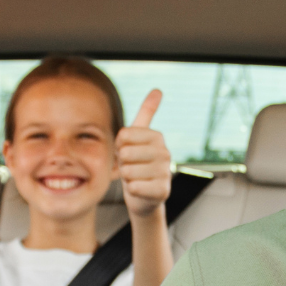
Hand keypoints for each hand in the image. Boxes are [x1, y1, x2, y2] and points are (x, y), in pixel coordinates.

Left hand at [117, 90, 173, 217]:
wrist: (144, 195)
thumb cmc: (137, 162)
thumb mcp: (138, 136)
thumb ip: (146, 112)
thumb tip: (158, 89)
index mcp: (157, 136)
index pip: (123, 136)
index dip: (119, 147)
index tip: (128, 152)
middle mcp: (165, 153)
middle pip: (125, 154)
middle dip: (122, 164)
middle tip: (131, 167)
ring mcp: (166, 172)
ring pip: (128, 172)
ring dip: (127, 178)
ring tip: (136, 179)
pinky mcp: (163, 191)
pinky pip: (134, 187)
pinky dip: (132, 191)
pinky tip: (140, 190)